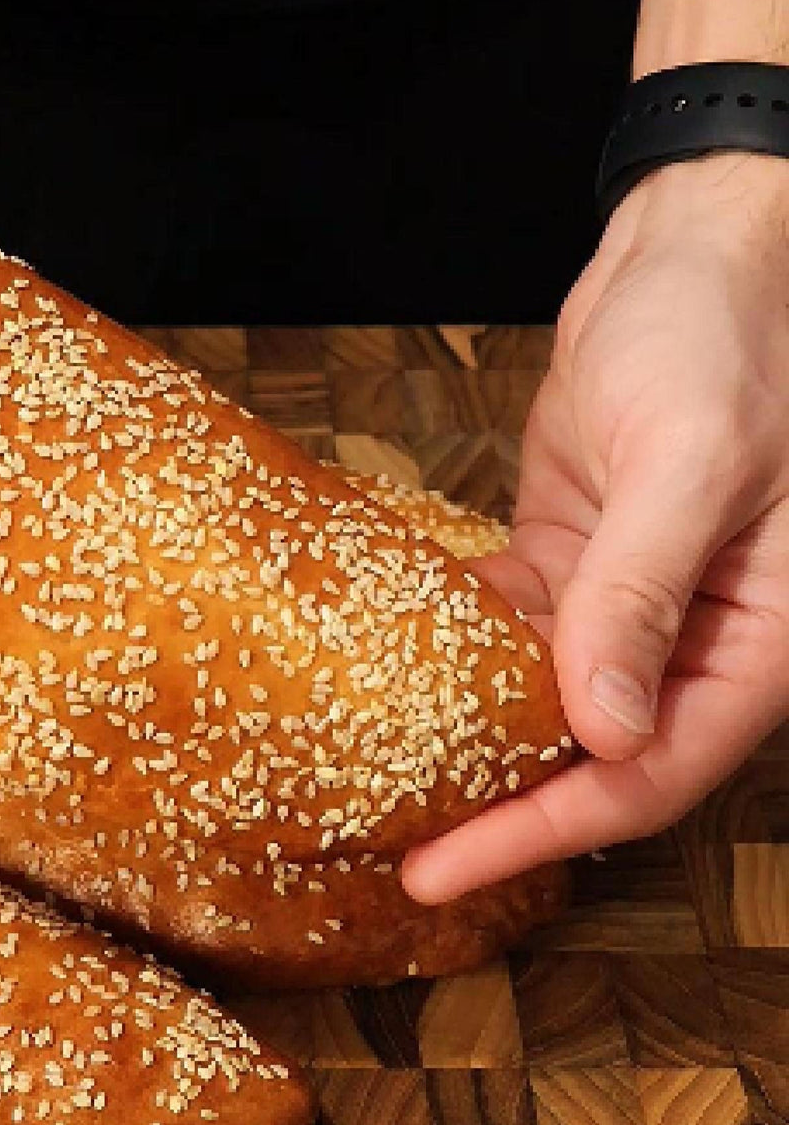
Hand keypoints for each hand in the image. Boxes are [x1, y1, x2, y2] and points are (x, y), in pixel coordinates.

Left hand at [404, 155, 788, 901]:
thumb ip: (645, 594)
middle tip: (392, 843)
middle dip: (495, 806)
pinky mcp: (572, 559)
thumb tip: (603, 727)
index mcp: (754, 641)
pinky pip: (510, 627)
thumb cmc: (731, 338)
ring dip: (466, 736)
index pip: (645, 772)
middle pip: (587, 755)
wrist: (693, 256)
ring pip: (541, 699)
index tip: (445, 867)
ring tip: (374, 777)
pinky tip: (390, 673)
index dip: (543, 828)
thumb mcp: (692, 462)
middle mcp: (693, 638)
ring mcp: (625, 601)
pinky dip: (456, 650)